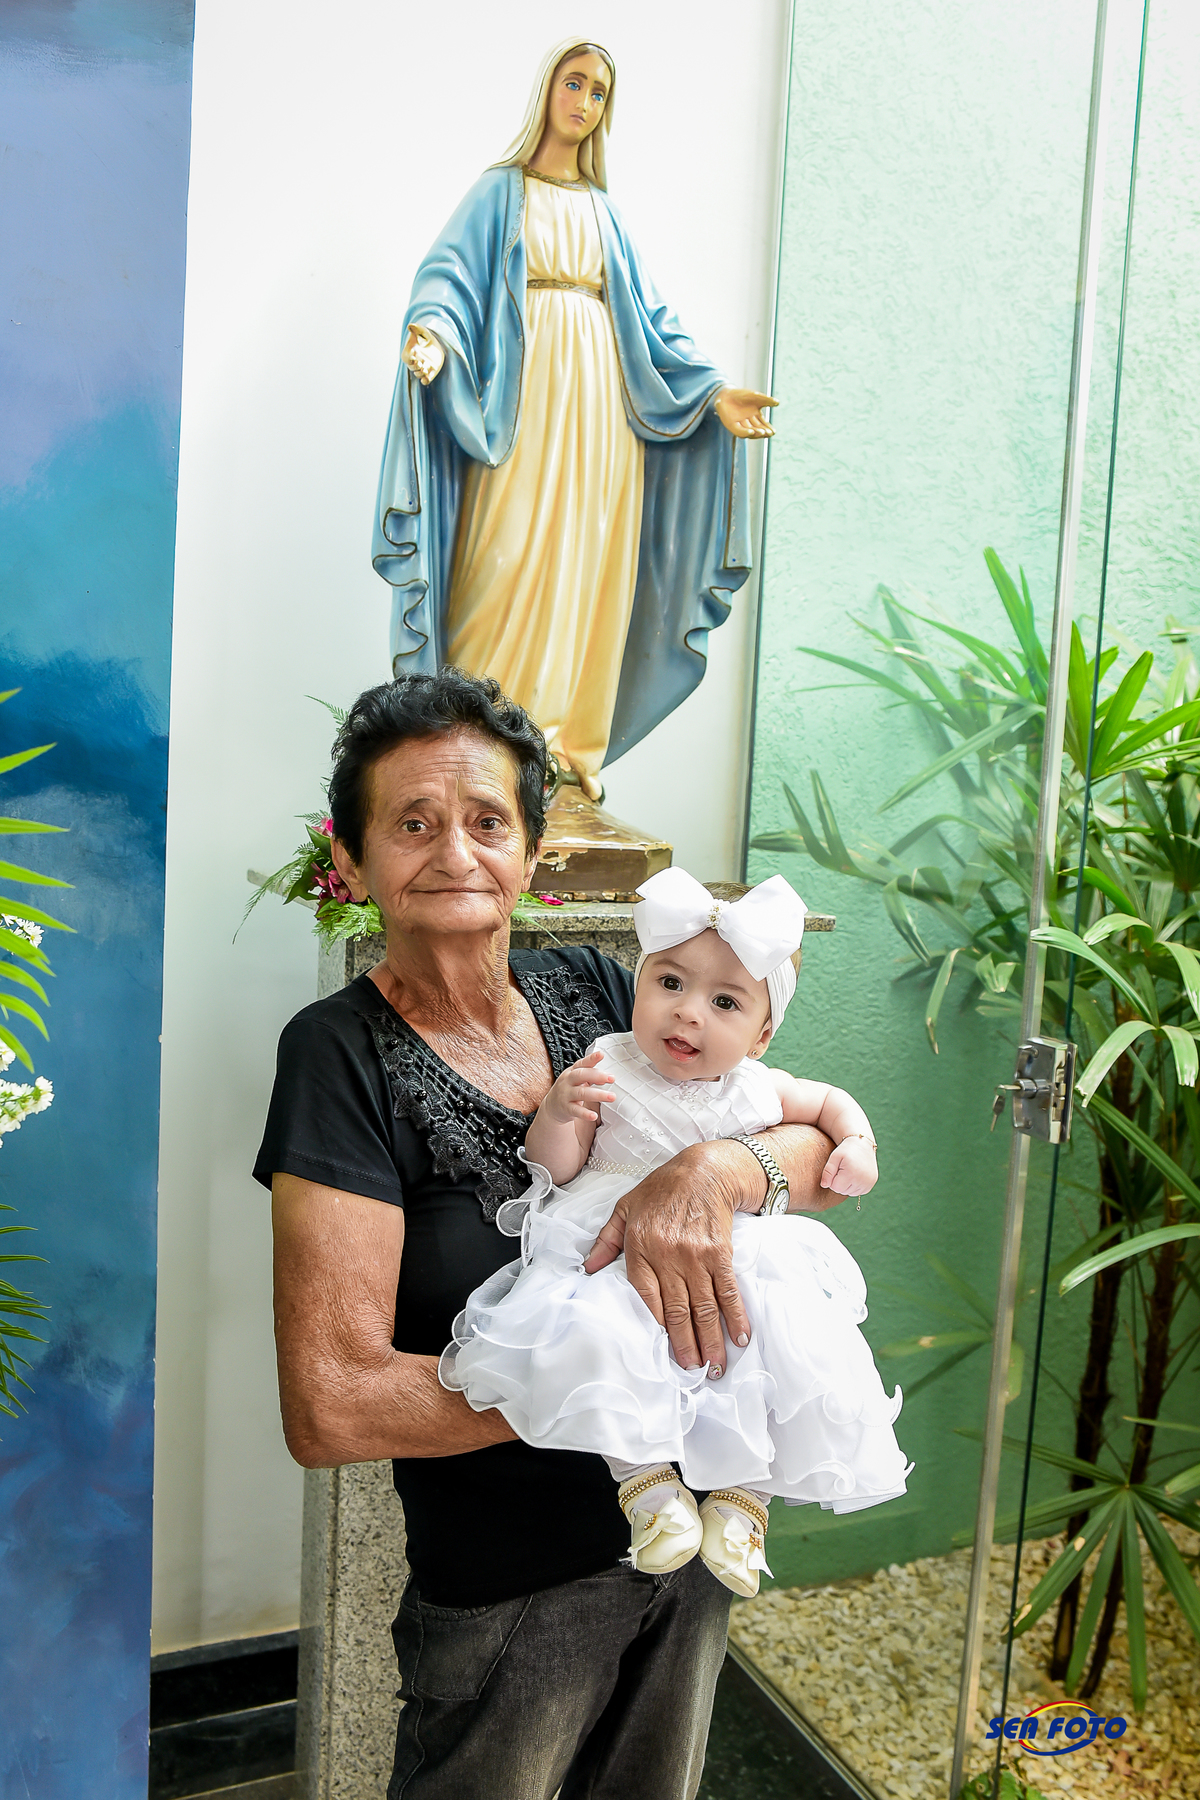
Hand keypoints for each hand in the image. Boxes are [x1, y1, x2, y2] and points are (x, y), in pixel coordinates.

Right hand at [402, 324, 444, 385]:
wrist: (436, 345)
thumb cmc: (426, 337)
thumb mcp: (422, 331)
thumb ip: (416, 329)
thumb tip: (410, 326)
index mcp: (410, 353)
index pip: (406, 359)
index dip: (409, 359)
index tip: (414, 356)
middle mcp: (414, 362)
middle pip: (411, 368)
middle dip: (415, 367)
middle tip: (420, 363)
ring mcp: (422, 368)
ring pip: (418, 374)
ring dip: (420, 373)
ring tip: (425, 369)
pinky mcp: (429, 373)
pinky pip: (425, 380)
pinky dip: (425, 381)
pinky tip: (427, 379)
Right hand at [544, 1051, 614, 1124]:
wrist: (551, 1106)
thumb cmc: (569, 1089)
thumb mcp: (578, 1080)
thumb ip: (592, 1076)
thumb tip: (606, 1077)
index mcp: (572, 1072)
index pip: (582, 1063)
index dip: (591, 1058)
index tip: (601, 1054)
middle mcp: (567, 1081)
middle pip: (581, 1075)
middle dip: (597, 1075)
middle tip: (612, 1078)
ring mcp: (565, 1094)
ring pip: (582, 1093)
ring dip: (598, 1094)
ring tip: (612, 1097)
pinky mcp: (565, 1108)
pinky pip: (576, 1110)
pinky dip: (585, 1113)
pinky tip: (594, 1116)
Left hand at [584, 1139, 752, 1376]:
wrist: (704, 1170)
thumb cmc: (661, 1190)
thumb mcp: (625, 1208)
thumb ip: (606, 1241)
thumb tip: (588, 1269)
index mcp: (641, 1248)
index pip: (647, 1299)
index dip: (656, 1328)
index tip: (662, 1353)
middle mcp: (668, 1256)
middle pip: (677, 1311)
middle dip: (686, 1346)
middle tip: (692, 1374)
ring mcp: (696, 1256)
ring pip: (704, 1308)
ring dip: (711, 1340)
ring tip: (715, 1368)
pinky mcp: (721, 1253)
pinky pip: (728, 1291)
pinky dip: (736, 1316)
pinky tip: (740, 1337)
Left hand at [714, 387, 777, 437]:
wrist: (726, 393)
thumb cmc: (741, 395)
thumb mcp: (756, 396)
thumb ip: (766, 400)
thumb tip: (778, 403)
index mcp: (755, 416)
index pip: (763, 425)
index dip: (768, 429)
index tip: (773, 432)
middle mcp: (748, 422)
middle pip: (757, 430)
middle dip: (763, 432)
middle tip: (768, 433)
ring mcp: (739, 424)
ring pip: (749, 432)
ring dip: (756, 433)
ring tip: (762, 432)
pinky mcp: (731, 425)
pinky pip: (738, 431)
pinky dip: (744, 432)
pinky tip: (751, 432)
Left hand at [820, 1138, 877, 1197]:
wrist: (862, 1144)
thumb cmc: (846, 1150)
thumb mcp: (834, 1157)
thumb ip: (827, 1171)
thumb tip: (824, 1185)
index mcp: (852, 1173)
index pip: (835, 1188)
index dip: (832, 1179)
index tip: (836, 1168)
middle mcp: (862, 1180)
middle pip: (843, 1191)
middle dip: (840, 1182)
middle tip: (843, 1168)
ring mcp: (869, 1183)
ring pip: (850, 1193)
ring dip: (847, 1185)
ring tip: (849, 1171)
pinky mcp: (871, 1183)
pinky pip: (858, 1192)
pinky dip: (854, 1185)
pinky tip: (855, 1174)